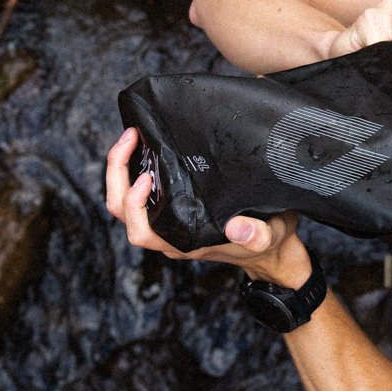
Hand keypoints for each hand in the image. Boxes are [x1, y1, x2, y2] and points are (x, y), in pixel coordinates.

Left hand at [104, 128, 311, 285]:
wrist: (274, 252)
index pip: (140, 230)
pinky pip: (142, 195)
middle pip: (123, 212)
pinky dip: (135, 171)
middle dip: (116, 175)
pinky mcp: (175, 211)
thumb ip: (255, 235)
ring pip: (127, 203)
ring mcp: (170, 224)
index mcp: (184, 242)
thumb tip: (236, 227)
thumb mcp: (270, 236)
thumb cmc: (270, 244)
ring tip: (133, 138)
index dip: (134, 203)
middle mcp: (170, 235)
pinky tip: (148, 149)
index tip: (147, 174)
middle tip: (130, 138)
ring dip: (122, 171)